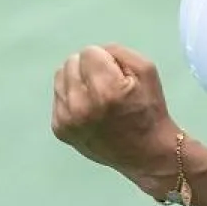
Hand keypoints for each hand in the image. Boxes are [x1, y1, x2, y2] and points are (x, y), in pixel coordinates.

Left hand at [50, 44, 181, 193]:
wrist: (146, 153)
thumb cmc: (148, 108)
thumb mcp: (146, 70)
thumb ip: (117, 51)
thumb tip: (91, 53)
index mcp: (106, 91)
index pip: (89, 52)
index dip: (105, 59)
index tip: (116, 75)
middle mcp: (82, 107)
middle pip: (71, 62)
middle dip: (88, 68)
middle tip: (105, 84)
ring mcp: (68, 121)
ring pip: (60, 77)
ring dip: (77, 80)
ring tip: (95, 95)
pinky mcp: (59, 130)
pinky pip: (58, 96)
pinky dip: (71, 97)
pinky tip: (88, 110)